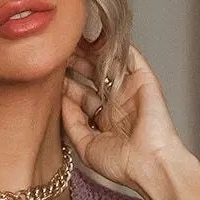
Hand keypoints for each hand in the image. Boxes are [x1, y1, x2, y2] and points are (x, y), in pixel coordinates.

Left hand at [60, 41, 190, 199]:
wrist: (149, 164)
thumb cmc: (121, 164)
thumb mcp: (85, 147)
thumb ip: (71, 123)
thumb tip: (61, 99)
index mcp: (104, 120)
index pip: (81, 96)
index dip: (66, 84)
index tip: (50, 73)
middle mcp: (116, 103)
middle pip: (92, 77)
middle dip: (75, 63)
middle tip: (60, 50)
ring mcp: (130, 90)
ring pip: (108, 64)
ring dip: (92, 51)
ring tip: (74, 39)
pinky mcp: (144, 80)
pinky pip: (130, 57)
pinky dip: (117, 45)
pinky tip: (100, 35)